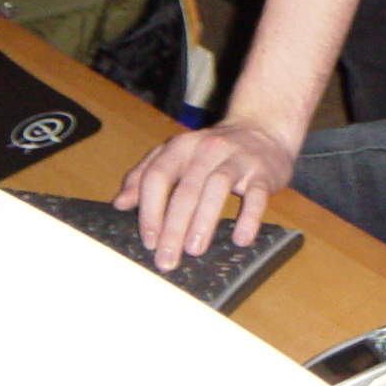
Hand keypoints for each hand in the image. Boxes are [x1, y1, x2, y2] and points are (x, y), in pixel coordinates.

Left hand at [113, 118, 297, 271]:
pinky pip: (257, 194)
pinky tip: (241, 238)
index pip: (158, 176)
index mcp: (182, 147)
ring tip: (194, 249)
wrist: (264, 127)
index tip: (149, 241)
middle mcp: (207, 149)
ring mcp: (237, 159)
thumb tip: (121, 203)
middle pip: (186, 188)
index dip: (150, 210)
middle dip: (173, 227)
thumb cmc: (214, 150)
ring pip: (218, 187)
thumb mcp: (178, 154)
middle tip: (167, 258)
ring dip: (204, 221)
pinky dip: (249, 217)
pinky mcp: (263, 172)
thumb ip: (147, 175)